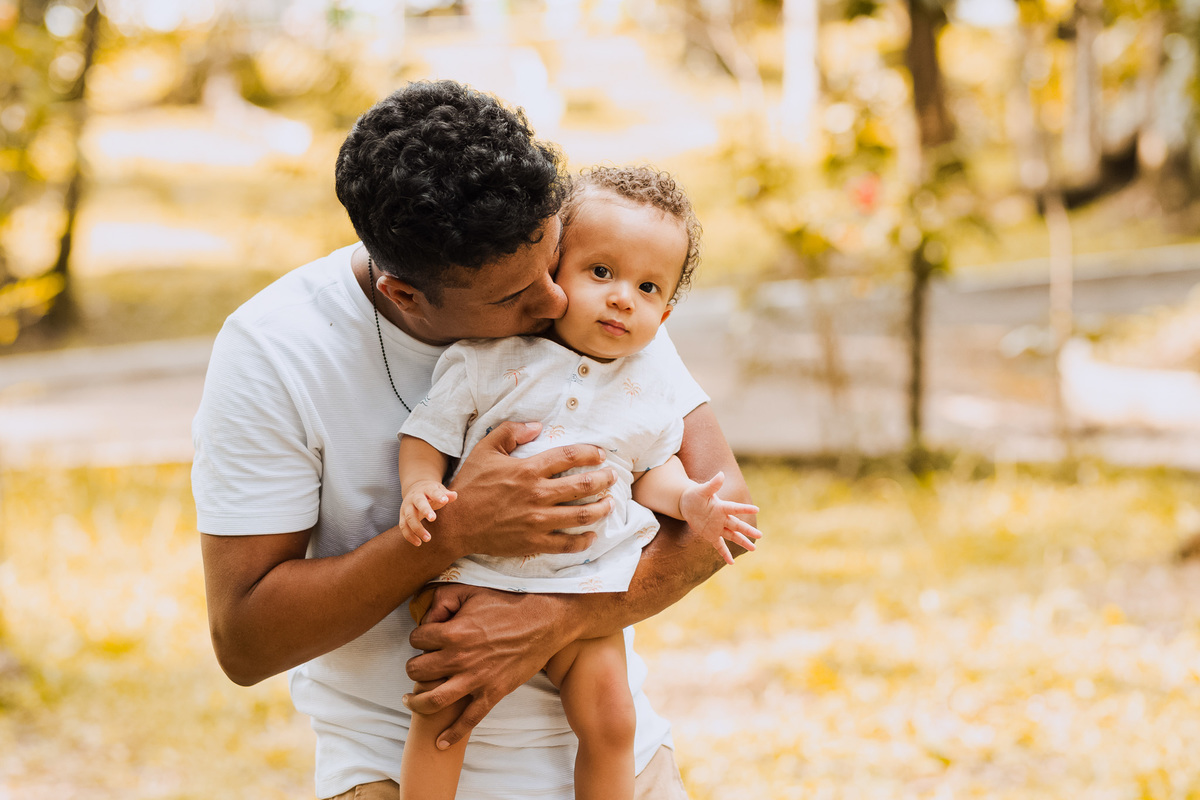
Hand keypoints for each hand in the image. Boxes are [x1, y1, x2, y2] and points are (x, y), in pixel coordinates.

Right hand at [399, 480, 456, 545]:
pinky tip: (418, 543)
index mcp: (426, 489)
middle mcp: (414, 497)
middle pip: (418, 503)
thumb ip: (446, 494)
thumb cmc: (431, 493)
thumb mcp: (439, 490)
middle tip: (433, 518)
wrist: (414, 489)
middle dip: (425, 510)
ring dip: (417, 528)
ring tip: (428, 538)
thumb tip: (455, 495)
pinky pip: (403, 527)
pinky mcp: (402, 516)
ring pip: (409, 517)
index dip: (438, 496)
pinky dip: (409, 536)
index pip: (432, 491)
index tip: (445, 500)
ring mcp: (407, 507)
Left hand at [405, 584, 579, 749]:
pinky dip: (452, 734)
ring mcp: (476, 679)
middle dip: (414, 667)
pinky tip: (441, 741)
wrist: (543, 621)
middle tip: (420, 666)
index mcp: (453, 632)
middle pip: (417, 671)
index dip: (419, 637)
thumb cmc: (507, 604)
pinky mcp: (492, 693)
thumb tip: (427, 617)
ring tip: (410, 700)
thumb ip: (442, 599)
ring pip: (433, 701)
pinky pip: (468, 720)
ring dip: (416, 702)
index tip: (426, 638)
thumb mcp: (471, 591)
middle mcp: (460, 658)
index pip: (416, 639)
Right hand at [435, 421, 618, 558]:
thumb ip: (510, 432)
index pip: (569, 457)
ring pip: (582, 515)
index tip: (601, 454)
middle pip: (583, 485)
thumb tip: (537, 425)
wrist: (454, 524)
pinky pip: (566, 544)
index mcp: (528, 470)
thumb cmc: (469, 485)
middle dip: (604, 480)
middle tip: (612, 477)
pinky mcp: (534, 542)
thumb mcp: (485, 449)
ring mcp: (537, 521)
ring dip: (601, 509)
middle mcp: (537, 495)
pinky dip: (584, 541)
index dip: (590, 453)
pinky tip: (592, 535)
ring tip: (610, 503)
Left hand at [678, 471, 762, 565]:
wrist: (687, 504)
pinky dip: (724, 554)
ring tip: (754, 548)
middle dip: (747, 531)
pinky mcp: (711, 535)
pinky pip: (719, 546)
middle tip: (760, 535)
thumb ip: (712, 485)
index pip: (734, 508)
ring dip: (742, 542)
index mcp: (721, 507)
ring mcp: (717, 528)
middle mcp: (722, 518)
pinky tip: (731, 563)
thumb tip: (721, 474)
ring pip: (732, 536)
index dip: (745, 508)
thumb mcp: (701, 490)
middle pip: (737, 525)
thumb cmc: (695, 494)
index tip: (757, 509)